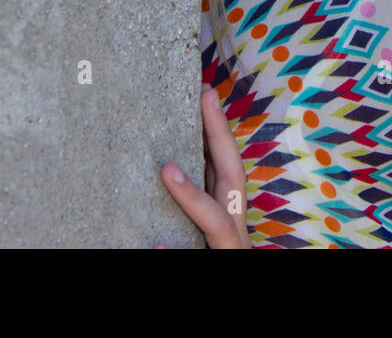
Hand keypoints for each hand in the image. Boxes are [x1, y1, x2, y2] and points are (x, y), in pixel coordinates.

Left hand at [157, 86, 252, 248]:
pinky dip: (175, 254)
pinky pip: (193, 259)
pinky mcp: (214, 263)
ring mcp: (227, 247)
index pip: (227, 162)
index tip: (205, 90)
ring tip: (167, 171)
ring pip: (215, 222)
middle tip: (204, 96)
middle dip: (220, 137)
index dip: (220, 127)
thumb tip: (168, 158)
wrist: (224, 302)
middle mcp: (234, 226)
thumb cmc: (208, 249)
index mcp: (230, 209)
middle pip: (232, 179)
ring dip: (193, 196)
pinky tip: (157, 246)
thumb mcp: (205, 221)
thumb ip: (198, 193)